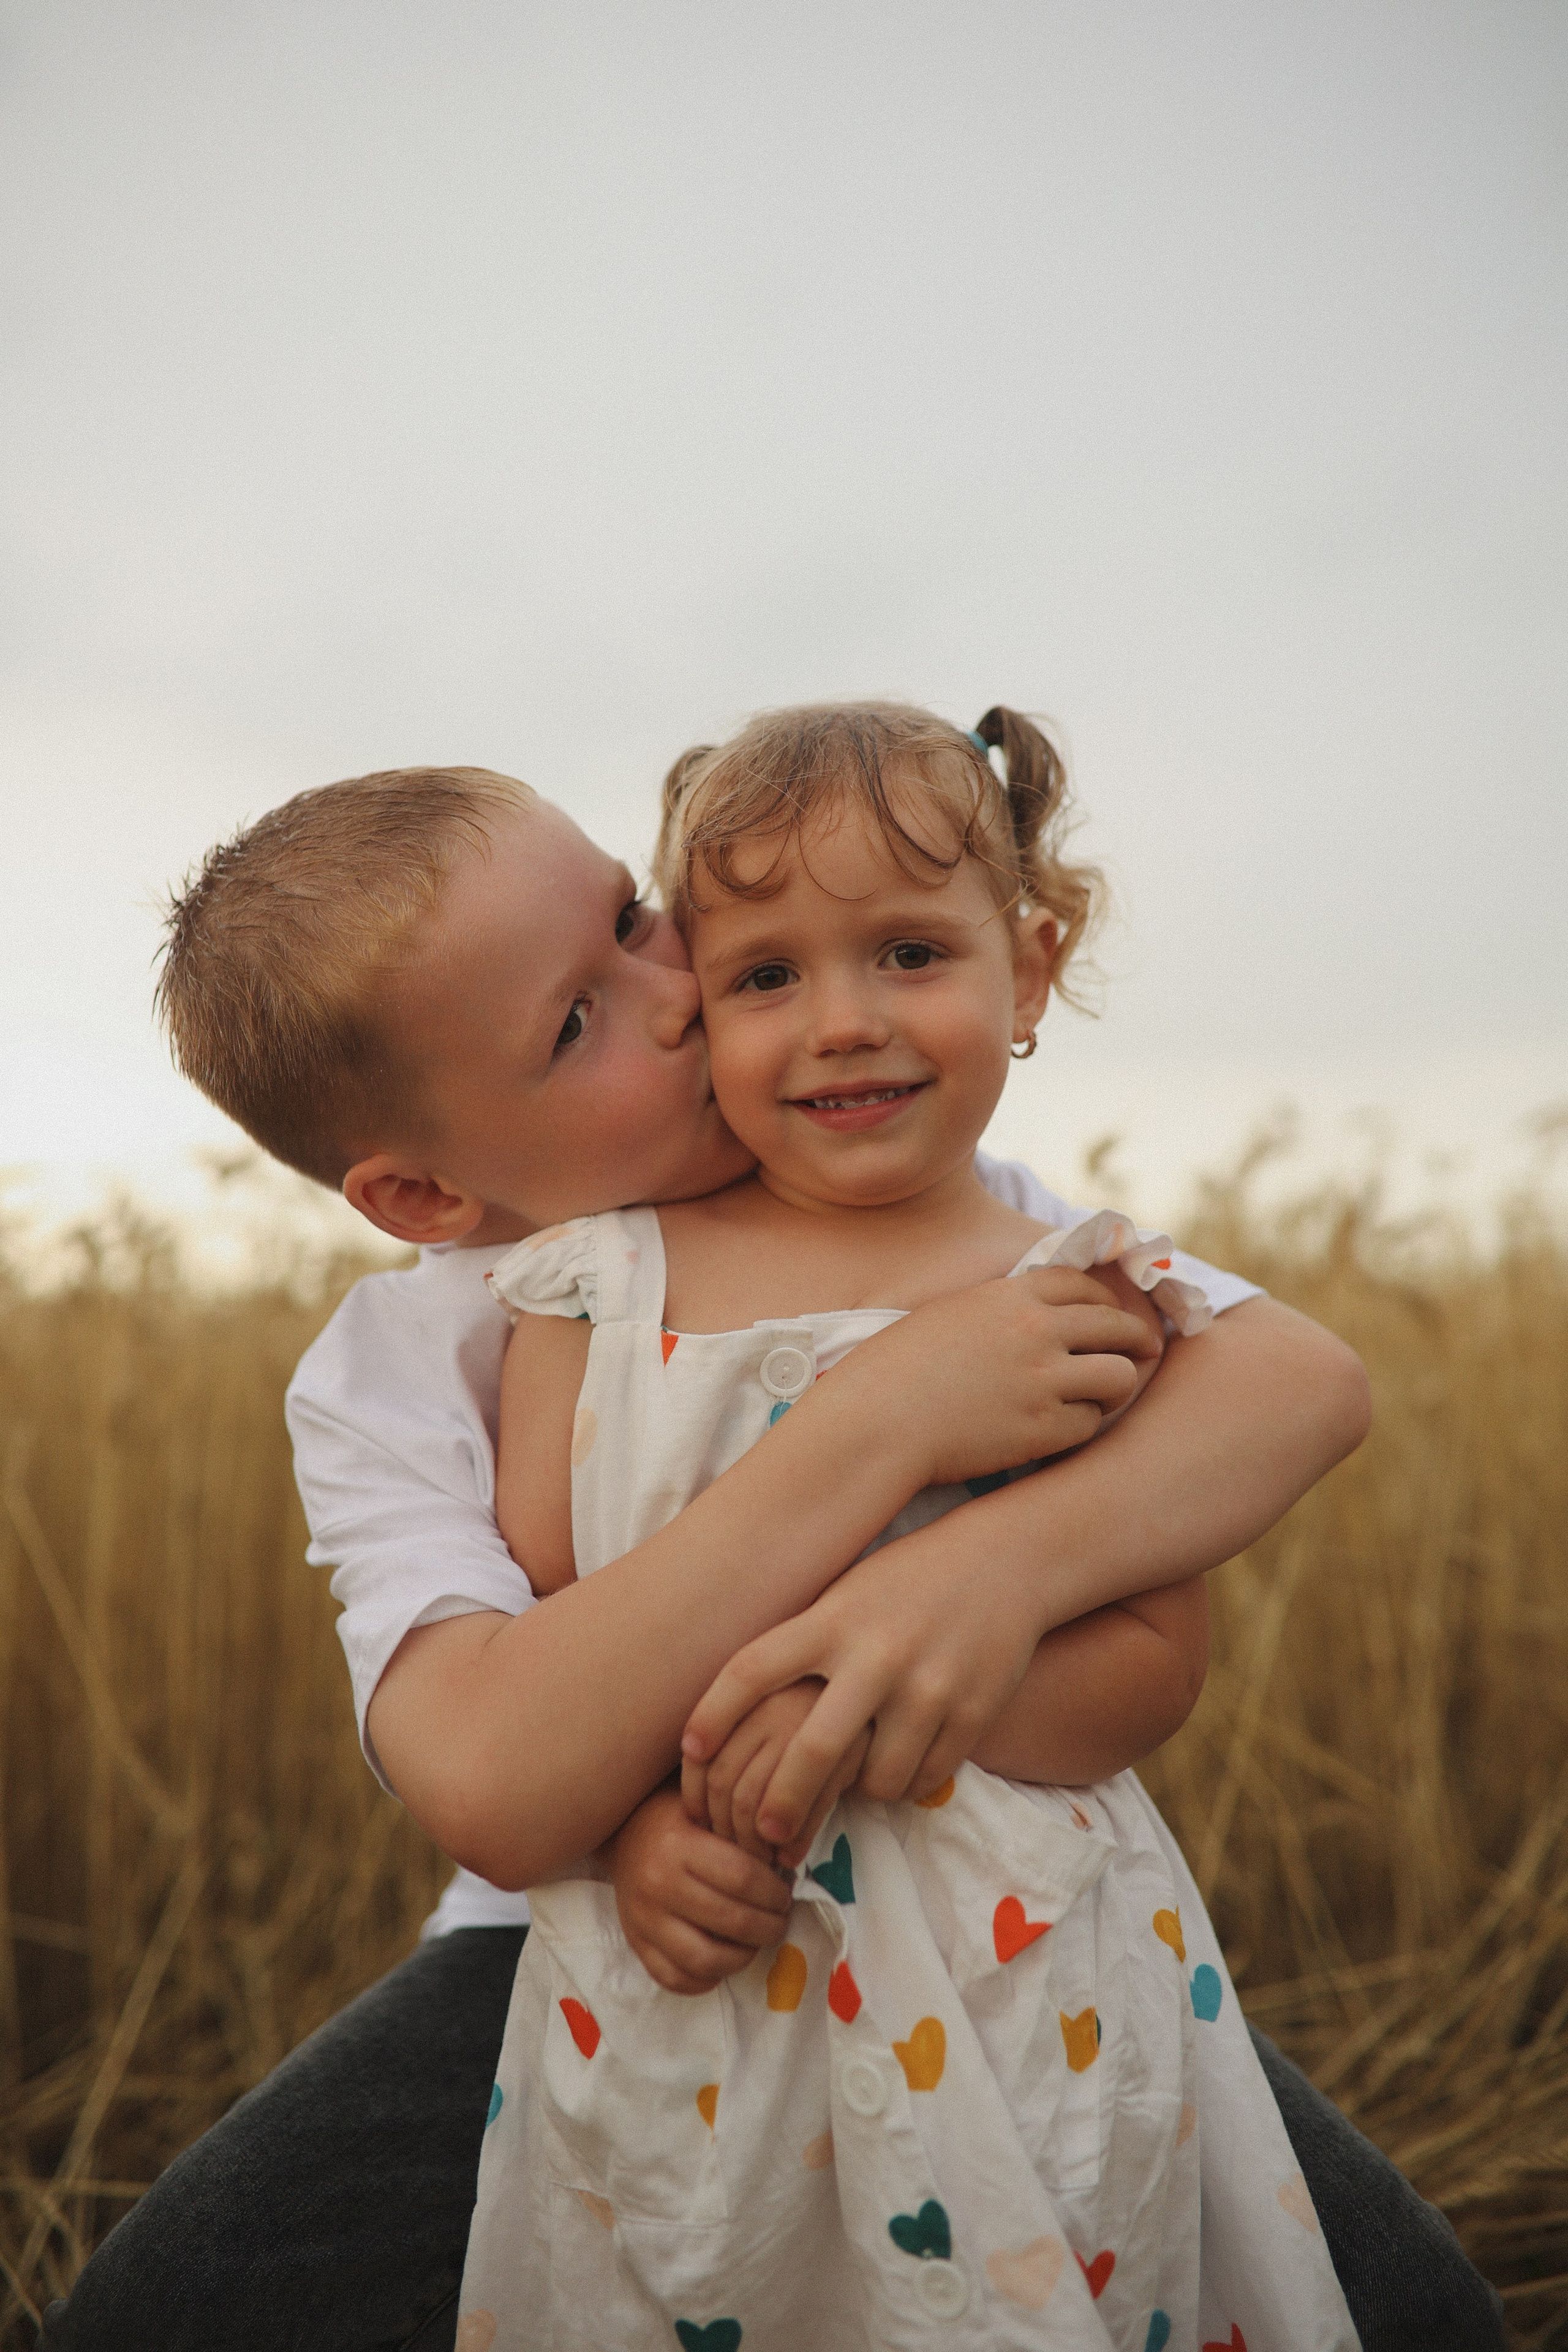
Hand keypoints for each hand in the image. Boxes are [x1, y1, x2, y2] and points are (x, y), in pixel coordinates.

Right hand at [605, 1782, 792, 1993]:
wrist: (626, 1835)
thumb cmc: (678, 1821)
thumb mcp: (707, 1809)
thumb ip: (741, 1835)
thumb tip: (785, 1869)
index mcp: (679, 1845)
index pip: (743, 1877)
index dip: (774, 1891)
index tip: (784, 1894)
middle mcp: (658, 1884)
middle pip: (732, 1921)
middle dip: (769, 1926)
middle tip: (779, 1921)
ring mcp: (644, 1919)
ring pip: (705, 1960)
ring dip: (742, 1957)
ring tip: (755, 1943)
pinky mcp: (636, 1944)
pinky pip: (676, 1979)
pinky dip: (706, 1979)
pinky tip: (723, 1960)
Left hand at [682, 1514, 1048, 1856]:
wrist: (1007, 1559)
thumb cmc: (909, 1577)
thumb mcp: (848, 1592)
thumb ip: (805, 1642)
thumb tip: (746, 1706)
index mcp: (833, 1619)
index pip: (751, 1670)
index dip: (710, 1716)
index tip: (688, 1752)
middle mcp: (875, 1655)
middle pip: (810, 1751)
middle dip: (781, 1804)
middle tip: (764, 1833)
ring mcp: (927, 1687)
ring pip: (876, 1780)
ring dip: (859, 1792)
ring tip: (856, 1779)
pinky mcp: (972, 1712)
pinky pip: (925, 1779)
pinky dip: (907, 1783)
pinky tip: (902, 1763)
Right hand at [844, 1266, 1161, 1491]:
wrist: (875, 1421)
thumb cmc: (895, 1369)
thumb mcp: (949, 1314)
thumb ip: (998, 1308)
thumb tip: (1033, 1310)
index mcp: (1010, 1296)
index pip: (1083, 1285)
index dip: (1108, 1300)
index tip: (1116, 1314)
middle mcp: (1036, 1331)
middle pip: (1116, 1326)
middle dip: (1136, 1339)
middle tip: (1146, 1351)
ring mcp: (1042, 1381)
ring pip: (1119, 1377)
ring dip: (1116, 1385)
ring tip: (1106, 1395)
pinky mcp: (1041, 1430)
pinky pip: (1090, 1424)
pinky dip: (1084, 1426)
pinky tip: (1064, 1428)